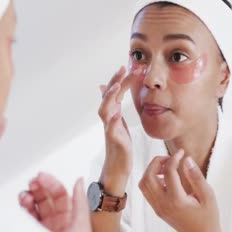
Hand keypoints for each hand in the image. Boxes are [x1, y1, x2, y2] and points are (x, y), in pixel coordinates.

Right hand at [19, 172, 90, 231]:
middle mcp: (57, 221)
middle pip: (45, 198)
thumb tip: (80, 180)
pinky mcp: (32, 230)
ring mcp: (45, 226)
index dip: (51, 182)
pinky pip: (27, 216)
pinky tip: (23, 203)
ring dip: (28, 196)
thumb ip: (80, 202)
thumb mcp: (81, 223)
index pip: (60, 194)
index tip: (42, 176)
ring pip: (34, 206)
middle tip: (32, 181)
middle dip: (38, 187)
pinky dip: (23, 208)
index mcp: (70, 217)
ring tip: (25, 195)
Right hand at [98, 66, 140, 194]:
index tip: (127, 65)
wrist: (117, 167)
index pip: (114, 92)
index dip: (119, 78)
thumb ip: (113, 104)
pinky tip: (117, 114)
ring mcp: (110, 130)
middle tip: (123, 68)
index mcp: (112, 113)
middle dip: (115, 82)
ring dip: (109, 98)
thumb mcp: (117, 120)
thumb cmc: (118, 143)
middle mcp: (108, 119)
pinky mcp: (114, 142)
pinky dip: (112, 122)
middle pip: (108, 97)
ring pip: (104, 111)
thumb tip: (103, 86)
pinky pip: (111, 130)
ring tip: (116, 87)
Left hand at [139, 150, 220, 231]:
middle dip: (157, 162)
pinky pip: (146, 191)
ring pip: (143, 183)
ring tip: (167, 167)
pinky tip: (165, 178)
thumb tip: (186, 159)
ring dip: (151, 170)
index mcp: (177, 200)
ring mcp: (157, 208)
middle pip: (148, 176)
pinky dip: (151, 179)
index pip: (169, 172)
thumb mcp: (208, 196)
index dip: (174, 158)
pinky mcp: (156, 209)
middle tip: (170, 158)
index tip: (181, 153)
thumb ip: (196, 177)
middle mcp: (163, 204)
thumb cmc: (208, 217)